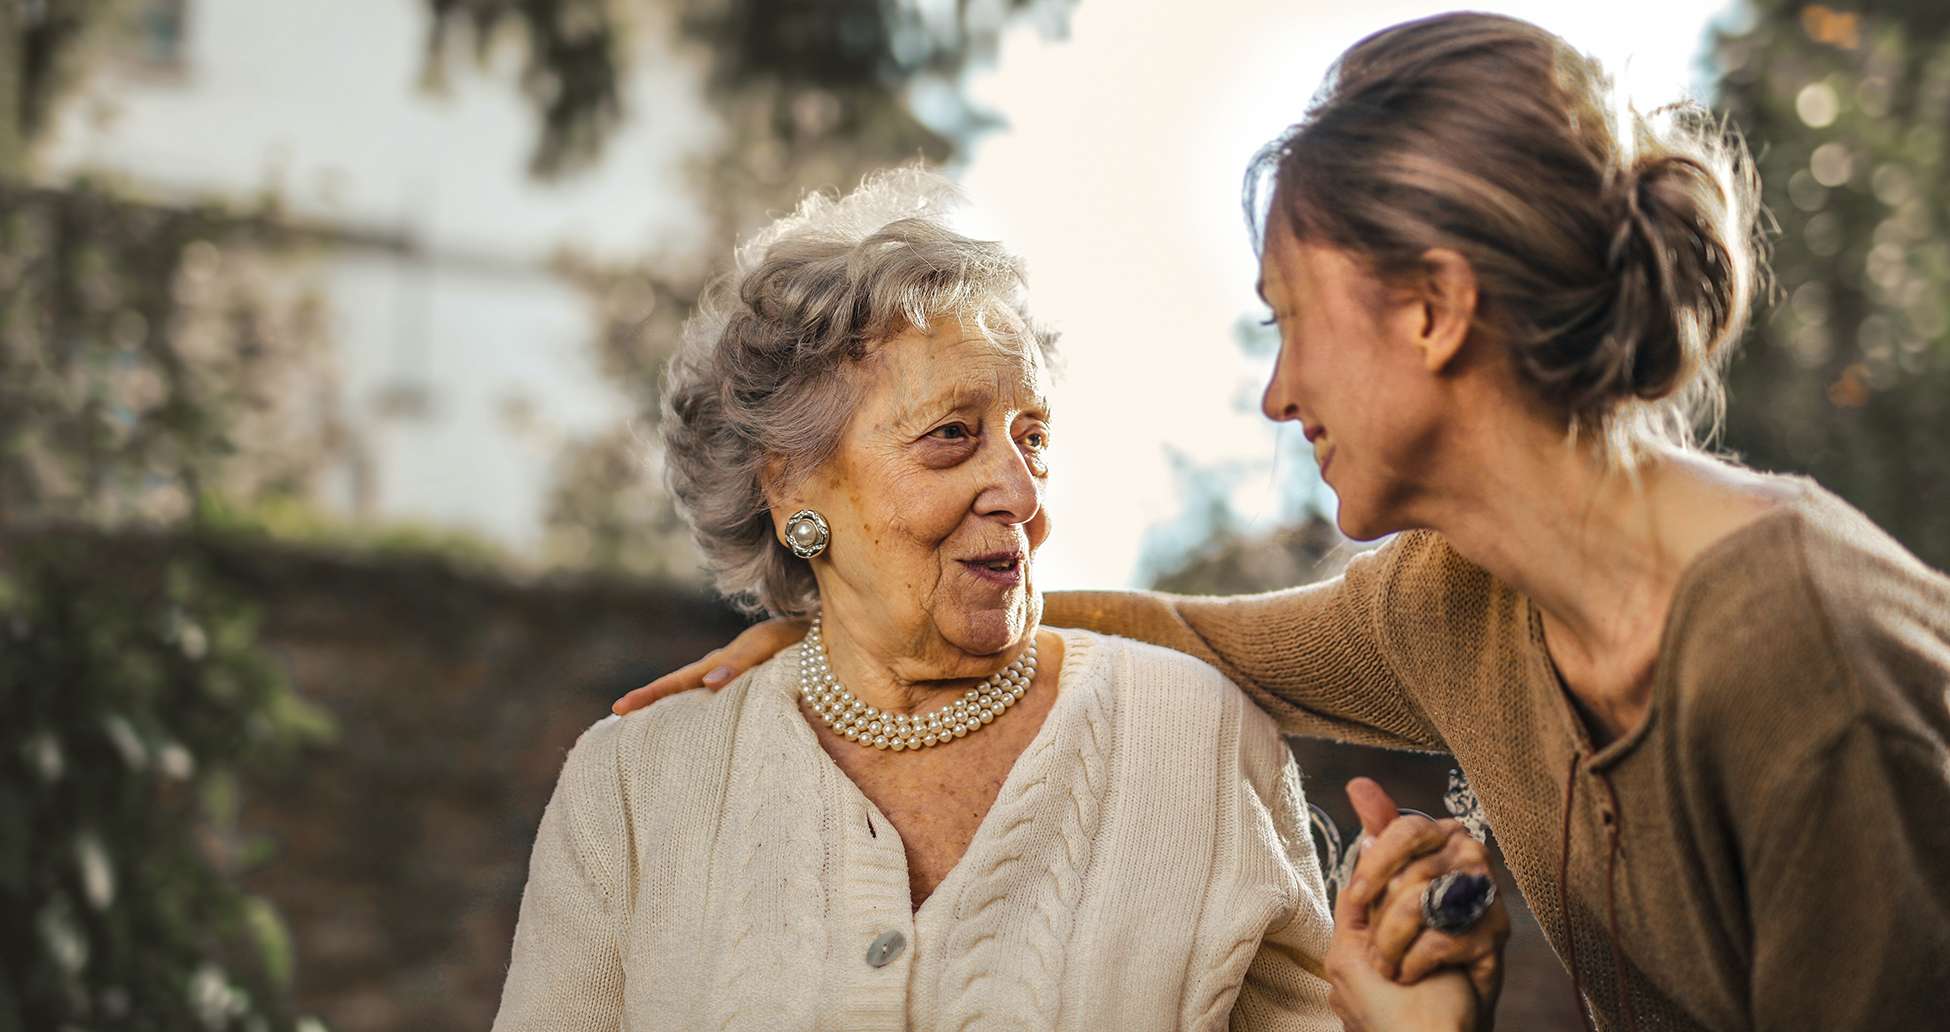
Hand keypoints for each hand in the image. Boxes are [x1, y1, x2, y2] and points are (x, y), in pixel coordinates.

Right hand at [609, 618, 807, 714]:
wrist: (829, 633)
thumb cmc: (799, 636)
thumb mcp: (767, 645)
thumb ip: (739, 662)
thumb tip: (706, 685)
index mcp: (722, 662)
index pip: (678, 681)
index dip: (649, 695)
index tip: (619, 709)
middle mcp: (724, 672)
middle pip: (680, 690)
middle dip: (650, 704)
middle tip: (617, 721)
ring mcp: (736, 680)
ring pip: (697, 698)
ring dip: (674, 711)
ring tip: (647, 732)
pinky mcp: (753, 688)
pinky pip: (721, 705)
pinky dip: (703, 715)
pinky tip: (697, 732)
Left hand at [1340, 777, 1507, 1020]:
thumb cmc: (1388, 980)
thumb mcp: (1364, 912)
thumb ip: (1370, 854)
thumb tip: (1361, 786)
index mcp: (1433, 851)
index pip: (1408, 828)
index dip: (1377, 862)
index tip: (1359, 897)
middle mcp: (1464, 865)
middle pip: (1413, 868)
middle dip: (1381, 921)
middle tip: (1377, 954)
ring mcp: (1484, 898)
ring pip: (1424, 899)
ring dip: (1394, 945)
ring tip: (1392, 969)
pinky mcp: (1496, 935)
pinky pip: (1443, 933)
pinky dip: (1416, 963)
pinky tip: (1417, 976)